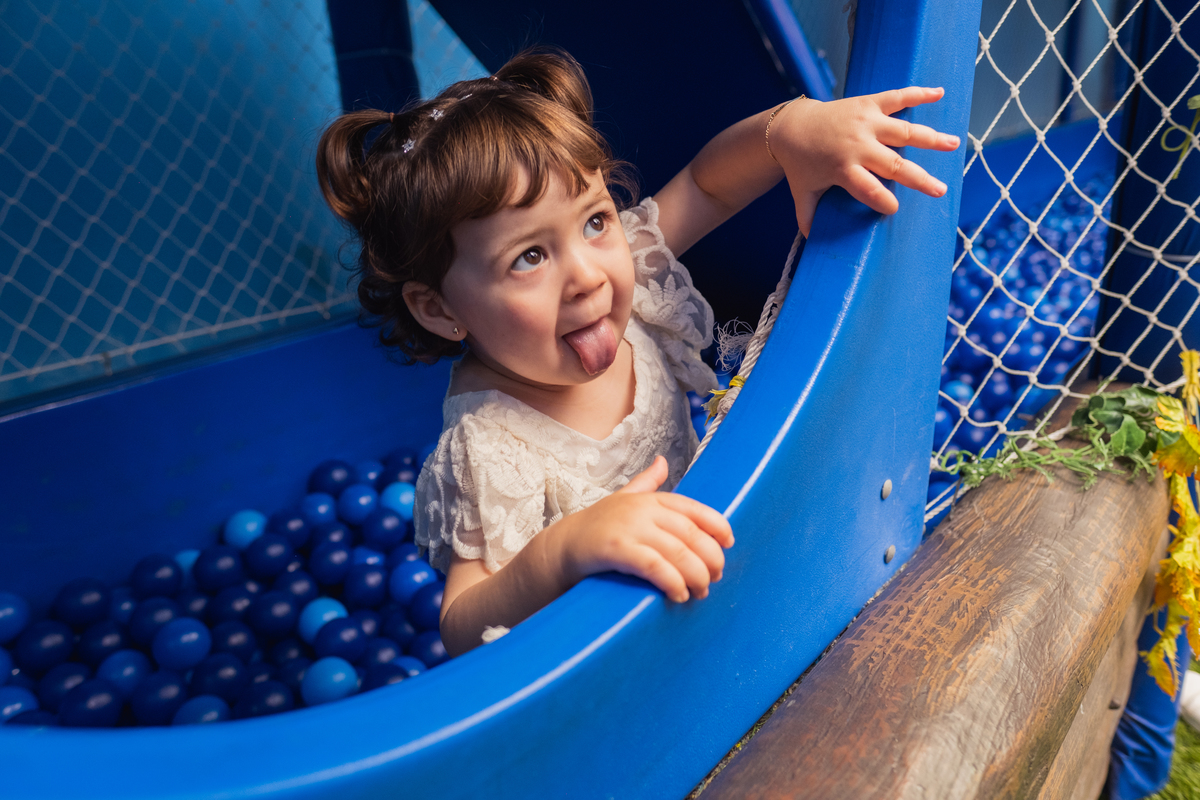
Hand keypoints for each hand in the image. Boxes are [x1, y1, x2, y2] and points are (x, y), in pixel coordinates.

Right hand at [557, 456, 734, 602]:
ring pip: (679, 553)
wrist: (562, 546)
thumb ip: (647, 482)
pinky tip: (679, 595)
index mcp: (652, 499)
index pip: (696, 510)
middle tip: (715, 578)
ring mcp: (630, 529)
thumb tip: (662, 461)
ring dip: (696, 576)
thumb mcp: (624, 498)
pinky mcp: (617, 550)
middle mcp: (644, 510)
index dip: (718, 527)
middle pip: (692, 535)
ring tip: (700, 592)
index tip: (729, 545)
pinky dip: (673, 583)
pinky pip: (655, 567)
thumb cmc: (597, 524)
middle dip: (710, 559)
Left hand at [770, 87, 959, 235]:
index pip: (867, 189)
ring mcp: (864, 122)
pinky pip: (896, 97)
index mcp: (841, 168)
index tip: (895, 209)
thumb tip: (811, 242)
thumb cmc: (801, 164)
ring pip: (903, 131)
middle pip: (893, 164)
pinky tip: (939, 94)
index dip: (882, 201)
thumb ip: (807, 217)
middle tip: (940, 190)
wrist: (792, 126)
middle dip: (918, 178)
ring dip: (930, 138)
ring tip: (954, 144)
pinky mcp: (867, 104)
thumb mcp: (802, 192)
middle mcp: (856, 145)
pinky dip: (918, 94)